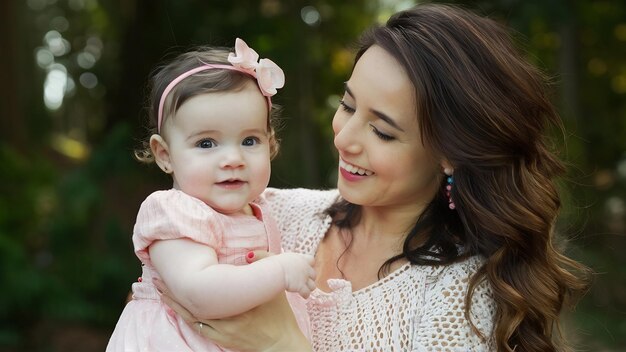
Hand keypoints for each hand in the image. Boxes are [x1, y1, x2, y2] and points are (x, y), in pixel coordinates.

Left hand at [154, 252, 311, 351]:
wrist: (280, 343)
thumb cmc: (279, 314)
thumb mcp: (276, 287)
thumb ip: (266, 264)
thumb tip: (249, 251)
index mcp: (238, 305)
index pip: (208, 290)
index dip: (189, 279)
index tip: (177, 265)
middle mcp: (225, 319)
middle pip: (192, 303)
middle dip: (174, 288)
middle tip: (158, 274)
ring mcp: (221, 330)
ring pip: (189, 315)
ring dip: (174, 301)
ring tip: (159, 287)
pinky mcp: (220, 338)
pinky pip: (196, 326)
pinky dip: (183, 315)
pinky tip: (173, 306)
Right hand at [266, 252, 315, 297]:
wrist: (276, 271)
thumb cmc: (275, 263)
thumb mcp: (281, 257)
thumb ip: (283, 258)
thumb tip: (275, 255)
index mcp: (301, 259)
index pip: (311, 260)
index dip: (309, 264)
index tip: (305, 267)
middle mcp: (305, 268)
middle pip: (313, 274)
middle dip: (310, 278)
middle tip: (304, 280)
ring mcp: (304, 278)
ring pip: (313, 285)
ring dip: (309, 288)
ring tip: (304, 290)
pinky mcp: (301, 287)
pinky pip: (307, 293)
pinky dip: (305, 295)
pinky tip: (303, 296)